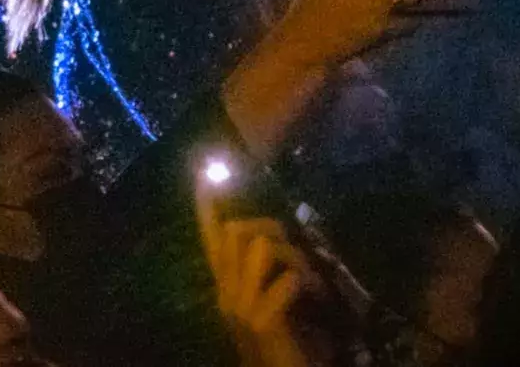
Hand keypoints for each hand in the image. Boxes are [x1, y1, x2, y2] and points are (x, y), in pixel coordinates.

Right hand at [196, 188, 330, 366]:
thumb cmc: (284, 345)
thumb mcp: (268, 301)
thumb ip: (261, 272)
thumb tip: (269, 238)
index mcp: (226, 289)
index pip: (212, 240)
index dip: (206, 207)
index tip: (203, 174)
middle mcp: (225, 295)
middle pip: (236, 232)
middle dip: (273, 229)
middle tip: (298, 252)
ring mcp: (240, 308)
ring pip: (262, 247)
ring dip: (295, 258)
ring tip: (311, 282)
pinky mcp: (261, 321)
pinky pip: (288, 279)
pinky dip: (307, 283)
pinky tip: (315, 299)